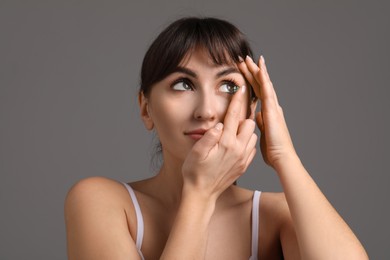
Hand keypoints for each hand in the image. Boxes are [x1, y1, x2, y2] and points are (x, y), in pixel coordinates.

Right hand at [182, 85, 256, 199]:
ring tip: (235, 127)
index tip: (240, 88)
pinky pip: (252, 148)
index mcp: (226, 143)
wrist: (202, 194)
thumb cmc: (194, 172)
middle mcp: (238, 150)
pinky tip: (237, 142)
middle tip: (235, 112)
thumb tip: (218, 124)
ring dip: (246, 129)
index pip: (233, 116)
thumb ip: (209, 137)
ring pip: (252, 135)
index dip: (236, 100)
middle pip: (249, 123)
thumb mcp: (196, 153)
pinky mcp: (244, 165)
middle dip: (243, 115)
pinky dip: (247, 141)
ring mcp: (243, 159)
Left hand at [238, 56, 296, 168]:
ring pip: (264, 84)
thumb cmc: (273, 149)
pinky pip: (267, 91)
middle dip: (252, 71)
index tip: (243, 70)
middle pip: (260, 85)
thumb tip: (256, 117)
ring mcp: (273, 107)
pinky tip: (259, 69)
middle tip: (244, 59)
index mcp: (267, 111)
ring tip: (249, 58)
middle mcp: (271, 106)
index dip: (251, 80)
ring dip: (256, 70)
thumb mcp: (262, 133)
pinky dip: (263, 79)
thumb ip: (260, 123)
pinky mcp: (273, 110)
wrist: (282, 157)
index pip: (257, 92)